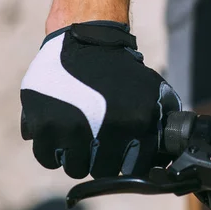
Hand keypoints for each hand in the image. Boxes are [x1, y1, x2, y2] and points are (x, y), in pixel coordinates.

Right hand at [20, 21, 180, 178]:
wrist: (84, 38)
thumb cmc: (118, 67)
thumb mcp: (152, 88)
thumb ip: (161, 120)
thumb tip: (166, 154)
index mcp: (135, 124)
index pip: (134, 170)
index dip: (128, 163)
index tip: (122, 155)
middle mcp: (104, 130)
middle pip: (103, 171)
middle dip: (102, 160)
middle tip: (98, 143)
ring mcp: (71, 129)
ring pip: (75, 168)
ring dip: (77, 157)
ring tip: (80, 136)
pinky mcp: (43, 125)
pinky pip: (48, 158)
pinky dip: (53, 152)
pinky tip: (61, 136)